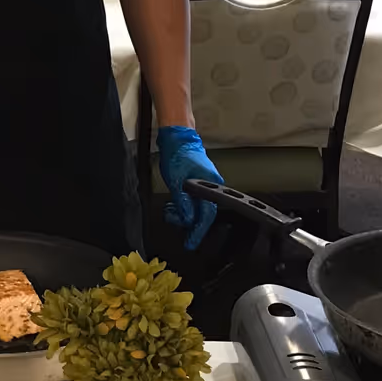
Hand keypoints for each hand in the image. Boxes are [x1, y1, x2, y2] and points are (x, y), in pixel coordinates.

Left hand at [157, 125, 220, 250]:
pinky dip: (183, 205)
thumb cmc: (178, 154)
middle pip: (202, 213)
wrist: (177, 137)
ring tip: (169, 209)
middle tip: (171, 217)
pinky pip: (193, 200)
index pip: (207, 215)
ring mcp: (206, 184)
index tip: (191, 243)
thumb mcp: (176, 181)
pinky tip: (173, 204)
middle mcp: (212, 186)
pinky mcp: (198, 182)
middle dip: (186, 220)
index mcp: (210, 185)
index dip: (198, 231)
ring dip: (182, 212)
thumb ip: (182, 202)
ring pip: (196, 208)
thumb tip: (187, 219)